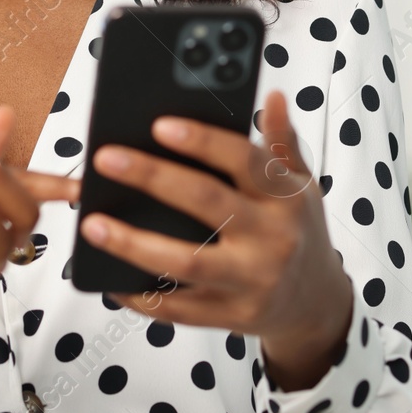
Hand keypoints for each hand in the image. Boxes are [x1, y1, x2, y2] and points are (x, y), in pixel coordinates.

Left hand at [79, 90, 354, 390]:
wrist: (319, 305)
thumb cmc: (299, 232)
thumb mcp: (301, 185)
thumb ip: (281, 142)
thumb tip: (271, 96)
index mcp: (286, 198)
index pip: (245, 161)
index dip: (203, 141)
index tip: (159, 125)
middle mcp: (272, 238)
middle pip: (207, 202)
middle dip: (152, 177)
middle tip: (105, 158)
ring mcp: (252, 281)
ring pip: (185, 262)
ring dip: (134, 244)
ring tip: (92, 223)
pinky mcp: (233, 317)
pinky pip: (179, 310)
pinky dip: (142, 297)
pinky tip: (111, 280)